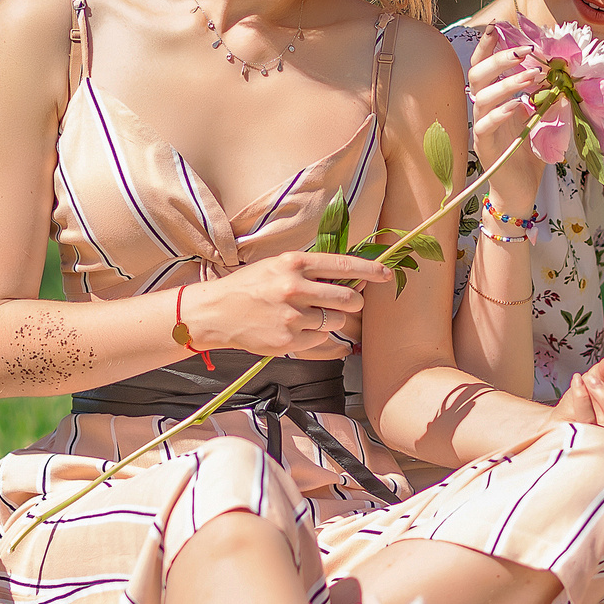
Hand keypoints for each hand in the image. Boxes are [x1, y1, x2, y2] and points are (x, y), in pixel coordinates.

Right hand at [180, 251, 393, 360]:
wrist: (217, 313)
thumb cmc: (250, 286)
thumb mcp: (278, 266)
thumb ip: (311, 270)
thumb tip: (350, 278)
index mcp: (294, 263)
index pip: (343, 265)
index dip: (371, 270)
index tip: (387, 274)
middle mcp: (294, 288)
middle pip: (348, 298)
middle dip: (352, 302)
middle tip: (346, 302)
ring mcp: (292, 316)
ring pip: (336, 320)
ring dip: (331, 319)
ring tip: (310, 315)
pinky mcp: (289, 340)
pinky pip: (320, 340)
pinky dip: (316, 336)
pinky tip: (296, 329)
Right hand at [464, 27, 546, 214]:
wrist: (522, 189)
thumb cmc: (530, 151)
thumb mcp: (541, 116)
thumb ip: (545, 94)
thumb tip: (561, 70)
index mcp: (493, 99)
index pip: (482, 66)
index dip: (486, 46)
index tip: (497, 27)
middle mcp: (482, 110)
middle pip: (476, 75)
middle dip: (498, 58)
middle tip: (524, 50)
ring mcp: (480, 128)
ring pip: (481, 97)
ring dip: (507, 82)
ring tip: (533, 75)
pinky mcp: (484, 147)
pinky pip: (484, 125)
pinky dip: (501, 112)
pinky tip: (518, 106)